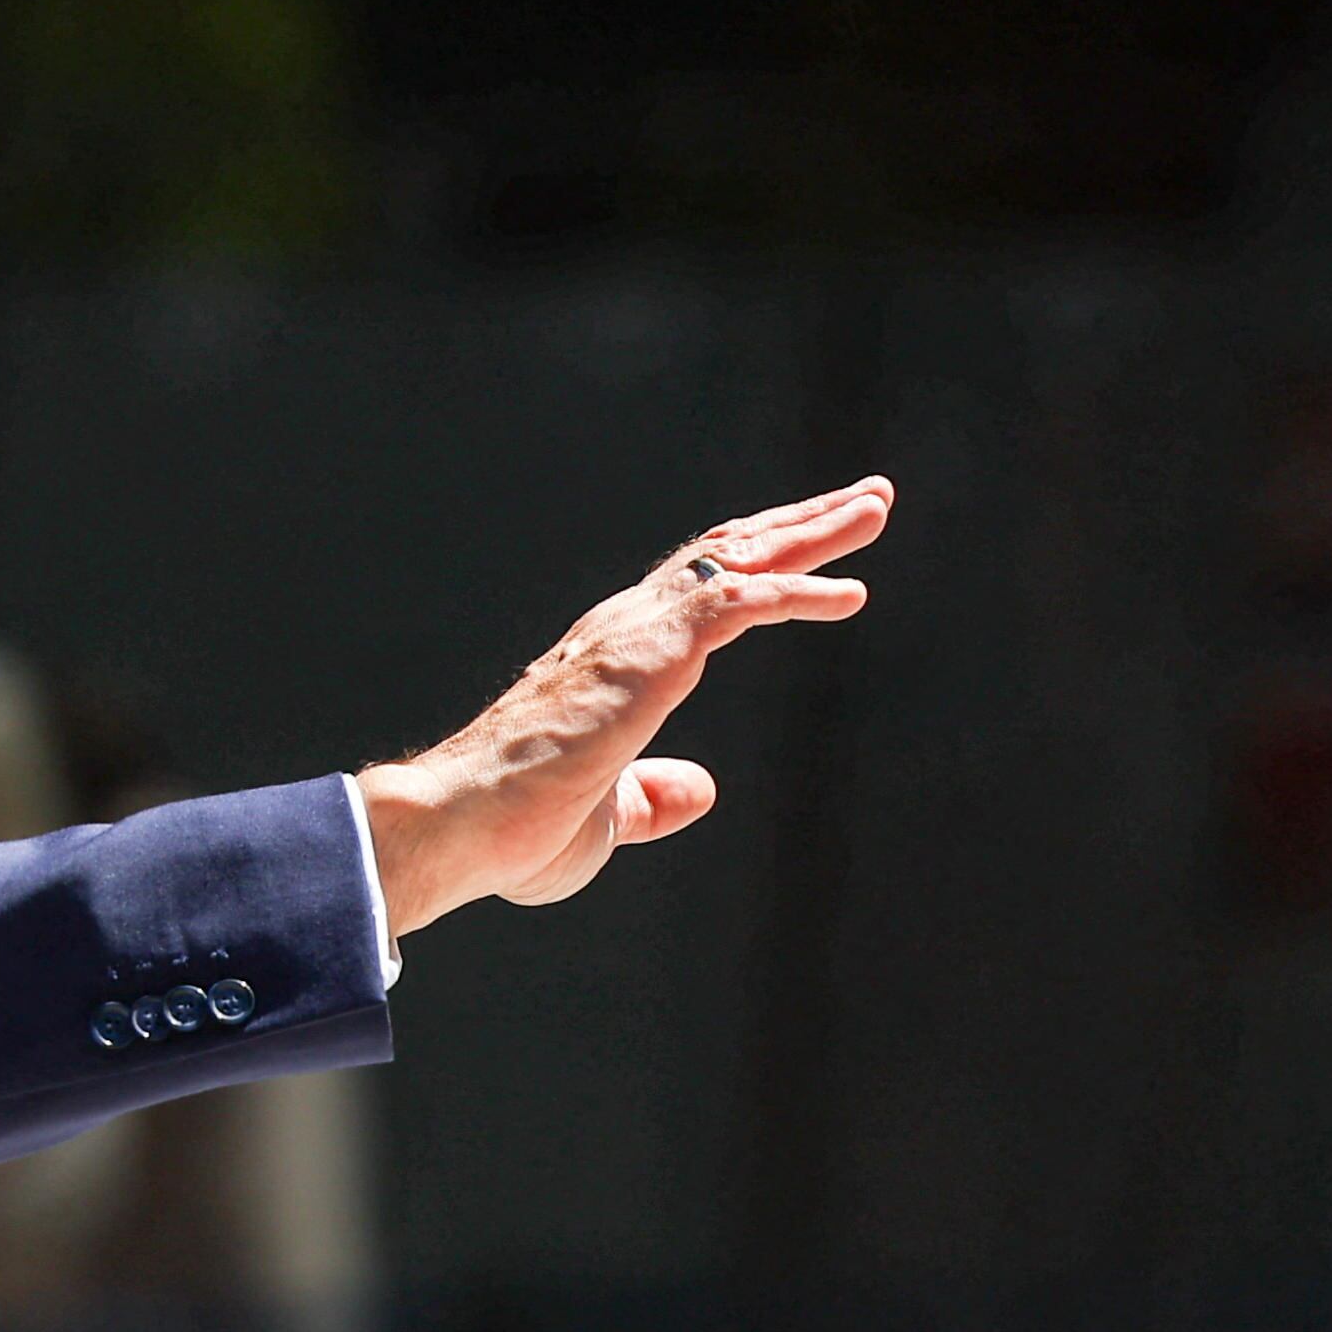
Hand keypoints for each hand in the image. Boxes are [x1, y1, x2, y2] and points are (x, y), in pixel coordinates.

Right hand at [354, 478, 891, 936]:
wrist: (458, 826)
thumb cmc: (510, 831)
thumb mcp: (605, 820)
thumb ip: (651, 798)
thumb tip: (700, 790)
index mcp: (610, 663)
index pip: (694, 594)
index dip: (760, 568)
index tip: (817, 553)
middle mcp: (621, 631)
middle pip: (725, 556)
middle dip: (801, 526)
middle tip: (866, 500)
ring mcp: (632, 637)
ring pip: (738, 561)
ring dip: (812, 533)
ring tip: (873, 508)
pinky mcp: (648, 657)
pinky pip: (738, 604)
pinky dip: (798, 593)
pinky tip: (849, 595)